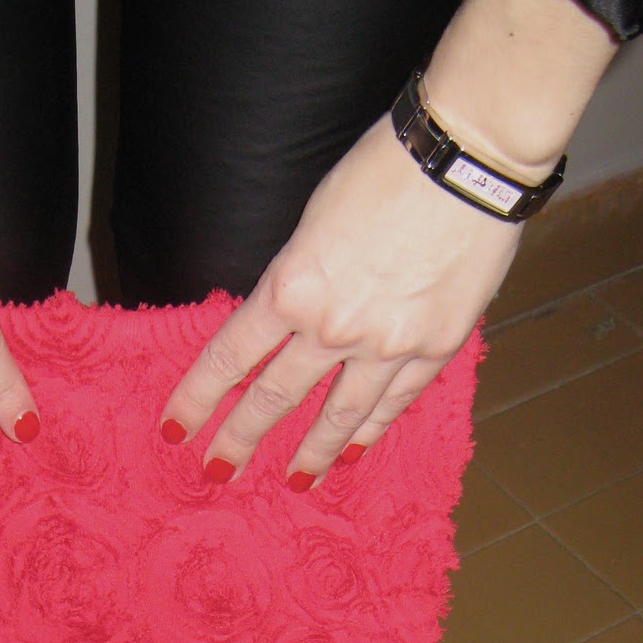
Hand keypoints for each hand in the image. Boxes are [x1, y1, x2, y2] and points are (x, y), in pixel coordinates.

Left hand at [160, 116, 521, 486]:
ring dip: (312, 453)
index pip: (230, 358)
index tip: (175, 429)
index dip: (198, 398)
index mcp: (290, 288)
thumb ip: (295, 280)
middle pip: (275, 397)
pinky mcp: (434, 348)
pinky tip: (355, 451)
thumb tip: (285, 319)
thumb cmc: (383, 170)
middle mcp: (331, 329)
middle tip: (219, 471)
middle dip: (241, 438)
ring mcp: (385, 346)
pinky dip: (371, 430)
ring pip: (338, 415)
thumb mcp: (312, 221)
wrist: (467, 161)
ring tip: (294, 481)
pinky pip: (393, 402)